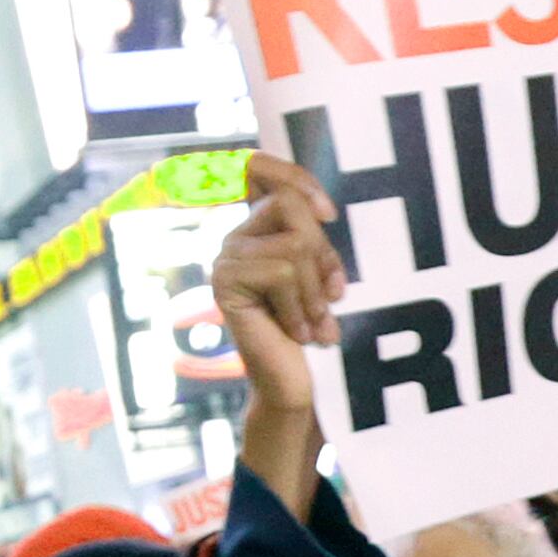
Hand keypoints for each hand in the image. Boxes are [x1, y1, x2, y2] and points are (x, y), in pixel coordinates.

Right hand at [211, 152, 339, 515]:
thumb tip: (322, 209)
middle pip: (289, 203)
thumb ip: (313, 236)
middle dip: (322, 250)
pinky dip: (301, 305)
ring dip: (315, 289)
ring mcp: (225, 259)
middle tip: (332, 295)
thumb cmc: (316, 332)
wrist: (296, 388)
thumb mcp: (321, 274)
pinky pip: (281, 271)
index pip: (257, 168)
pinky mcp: (226, 282)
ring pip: (292, 243)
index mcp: (258, 229)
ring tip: (315, 323)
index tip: (330, 213)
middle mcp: (235, 238)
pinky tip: (298, 334)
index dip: (292, 174)